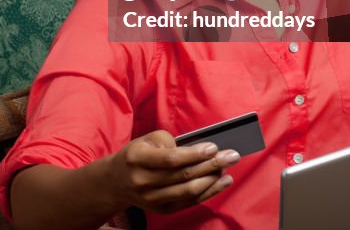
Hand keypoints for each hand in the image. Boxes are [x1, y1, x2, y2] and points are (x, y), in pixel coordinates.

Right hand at [108, 130, 236, 215]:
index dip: (194, 154)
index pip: (170, 159)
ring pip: (189, 191)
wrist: (117, 181)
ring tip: (228, 167)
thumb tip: (198, 151)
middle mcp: (142, 181)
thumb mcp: (146, 140)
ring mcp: (152, 199)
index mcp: (137, 159)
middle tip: (232, 155)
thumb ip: (170, 142)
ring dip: (213, 179)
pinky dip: (209, 192)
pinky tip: (222, 181)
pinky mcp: (161, 210)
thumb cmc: (137, 155)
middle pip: (183, 175)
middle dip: (211, 164)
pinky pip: (190, 202)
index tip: (213, 147)